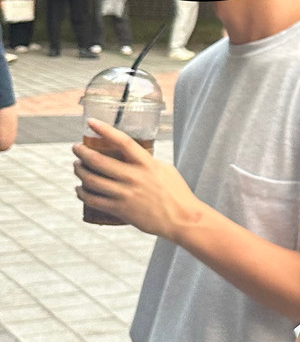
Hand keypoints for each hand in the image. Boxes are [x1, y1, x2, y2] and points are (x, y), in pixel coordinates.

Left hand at [73, 123, 200, 236]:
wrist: (181, 219)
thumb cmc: (176, 193)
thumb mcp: (165, 170)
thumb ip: (147, 162)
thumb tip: (131, 156)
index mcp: (147, 164)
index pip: (122, 142)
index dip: (105, 130)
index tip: (91, 122)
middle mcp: (134, 177)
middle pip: (99, 161)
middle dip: (82, 153)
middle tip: (76, 148)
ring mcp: (126, 194)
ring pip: (92, 180)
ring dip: (80, 172)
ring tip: (77, 167)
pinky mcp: (120, 210)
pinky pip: (94, 200)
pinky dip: (82, 193)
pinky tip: (80, 189)